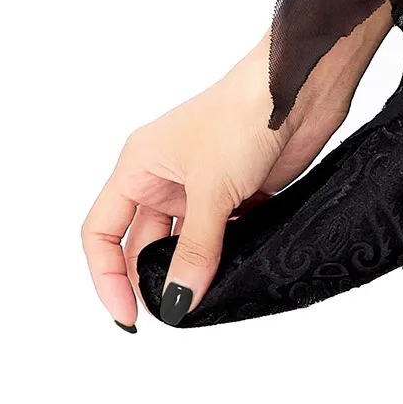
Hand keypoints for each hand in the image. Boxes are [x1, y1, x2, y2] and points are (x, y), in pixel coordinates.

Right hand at [82, 5, 391, 328]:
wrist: (301, 88)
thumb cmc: (242, 116)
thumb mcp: (210, 190)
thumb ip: (194, 250)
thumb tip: (178, 300)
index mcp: (138, 166)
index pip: (101, 232)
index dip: (107, 277)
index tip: (128, 315)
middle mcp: (164, 176)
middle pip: (142, 243)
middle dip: (153, 280)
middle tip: (173, 314)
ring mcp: (201, 185)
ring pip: (184, 243)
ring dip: (191, 271)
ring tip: (203, 302)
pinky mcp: (237, 192)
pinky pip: (220, 237)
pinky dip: (222, 259)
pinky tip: (232, 278)